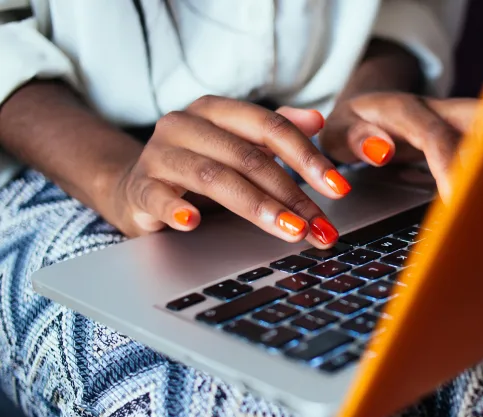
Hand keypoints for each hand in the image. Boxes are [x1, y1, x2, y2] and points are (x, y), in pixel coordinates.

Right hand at [112, 96, 351, 247]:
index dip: (308, 157)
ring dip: (258, 206)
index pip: (271, 127)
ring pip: (215, 177)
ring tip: (290, 231)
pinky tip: (193, 223)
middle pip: (249, 156)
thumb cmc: (198, 165)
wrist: (136, 188)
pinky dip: (176, 209)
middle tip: (319, 225)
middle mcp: (186, 125)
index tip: (338, 188)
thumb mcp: (239, 145)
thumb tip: (318, 119)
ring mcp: (159, 155)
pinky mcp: (139, 187)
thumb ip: (276, 133)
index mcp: (216, 110)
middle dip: (291, 194)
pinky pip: (158, 196)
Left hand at [319, 93, 479, 200]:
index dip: (449, 166)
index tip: (457, 199)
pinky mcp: (471, 135)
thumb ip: (355, 139)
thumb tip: (382, 151)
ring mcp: (459, 120)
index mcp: (405, 109)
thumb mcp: (337, 132)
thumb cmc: (350, 126)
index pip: (435, 136)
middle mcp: (439, 109)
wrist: (367, 107)